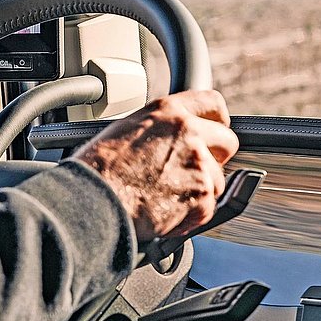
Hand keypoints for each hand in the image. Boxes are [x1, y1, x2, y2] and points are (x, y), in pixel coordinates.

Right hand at [73, 90, 238, 244]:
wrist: (92, 201)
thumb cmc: (98, 169)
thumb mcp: (127, 128)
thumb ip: (160, 128)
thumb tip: (171, 136)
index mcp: (169, 111)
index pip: (213, 104)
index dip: (216, 122)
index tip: (214, 132)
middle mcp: (188, 133)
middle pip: (227, 142)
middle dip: (214, 158)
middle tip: (190, 172)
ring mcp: (198, 164)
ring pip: (218, 180)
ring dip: (199, 191)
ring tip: (166, 197)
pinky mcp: (201, 197)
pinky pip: (208, 208)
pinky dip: (190, 215)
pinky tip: (166, 212)